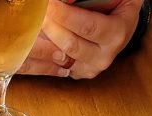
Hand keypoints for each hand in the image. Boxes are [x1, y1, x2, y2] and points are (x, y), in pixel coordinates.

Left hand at [22, 0, 143, 79]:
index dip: (65, 15)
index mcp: (117, 34)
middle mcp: (104, 56)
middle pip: (70, 45)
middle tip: (38, 11)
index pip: (88, 27)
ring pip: (59, 58)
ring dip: (42, 40)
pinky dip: (40, 53)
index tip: (49, 4)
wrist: (119, 25)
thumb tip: (64, 1)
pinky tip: (32, 40)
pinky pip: (53, 66)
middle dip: (50, 26)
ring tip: (33, 23)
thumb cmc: (114, 5)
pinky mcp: (76, 73)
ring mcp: (89, 68)